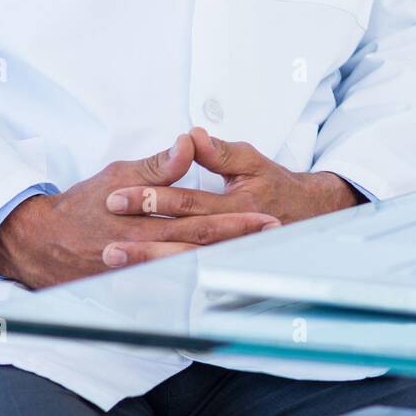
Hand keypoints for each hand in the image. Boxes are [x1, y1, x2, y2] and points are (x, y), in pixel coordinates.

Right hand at [0, 134, 279, 288]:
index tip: (265, 217)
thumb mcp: (118, 174)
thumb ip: (157, 165)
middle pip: (201, 250)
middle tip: (272, 238)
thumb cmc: (81, 204)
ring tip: (255, 260)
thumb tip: (188, 144)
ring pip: (189, 271)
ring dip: (223, 264)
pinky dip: (196, 285)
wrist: (40, 241)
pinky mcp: (130, 288)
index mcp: (143, 220)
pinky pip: (169, 288)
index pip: (199, 221)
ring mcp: (137, 275)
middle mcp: (143, 251)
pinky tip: (218, 283)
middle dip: (238, 245)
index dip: (235, 222)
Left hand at [104, 125, 365, 264]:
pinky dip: (163, 279)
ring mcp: (228, 257)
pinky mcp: (223, 269)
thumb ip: (219, 152)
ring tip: (112, 261)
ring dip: (147, 263)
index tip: (116, 195)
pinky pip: (190, 277)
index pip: (188, 202)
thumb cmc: (275, 186)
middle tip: (105, 241)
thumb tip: (192, 136)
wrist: (310, 216)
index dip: (151, 199)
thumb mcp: (250, 161)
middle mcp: (233, 236)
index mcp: (238, 205)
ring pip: (182, 263)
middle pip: (180, 239)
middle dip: (141, 242)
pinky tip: (135, 280)